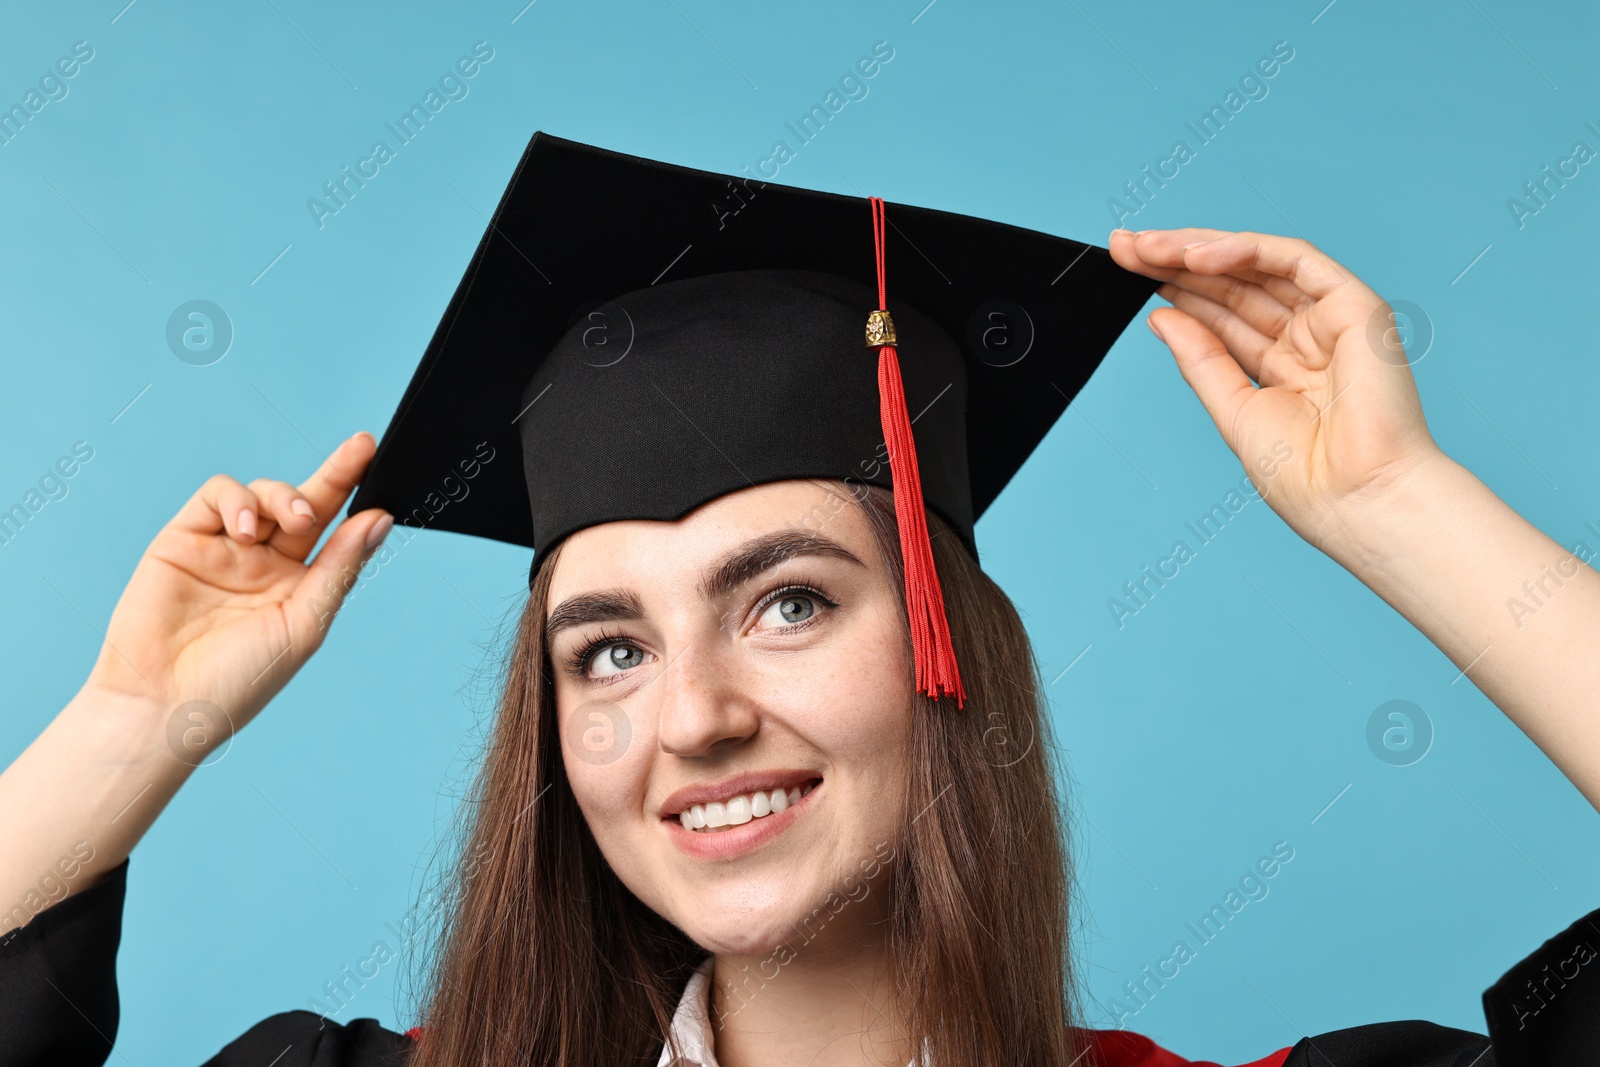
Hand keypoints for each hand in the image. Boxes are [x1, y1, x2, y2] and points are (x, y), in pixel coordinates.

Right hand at [82, 431, 391, 742]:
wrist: (164, 703)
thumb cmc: (239, 679)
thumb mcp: (305, 623)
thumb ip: (340, 567)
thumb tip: (379, 520)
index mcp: (301, 587)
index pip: (336, 532)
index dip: (357, 494)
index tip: (378, 457)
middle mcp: (266, 564)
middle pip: (306, 503)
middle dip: (335, 472)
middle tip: (359, 452)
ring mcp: (225, 549)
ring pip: (264, 492)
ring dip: (285, 495)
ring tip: (291, 522)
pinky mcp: (184, 538)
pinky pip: (217, 495)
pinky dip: (238, 500)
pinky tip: (246, 530)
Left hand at [1109, 228, 1446, 553]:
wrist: (1355, 501)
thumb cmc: (1308, 477)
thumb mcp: (1234, 410)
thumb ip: (1201, 359)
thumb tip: (1161, 317)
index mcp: (1283, 368)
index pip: (1221, 315)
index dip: (1176, 289)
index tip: (1127, 273)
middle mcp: (1308, 338)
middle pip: (1234, 284)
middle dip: (1177, 261)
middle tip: (1124, 248)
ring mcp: (1332, 321)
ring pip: (1259, 266)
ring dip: (1200, 249)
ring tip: (1147, 247)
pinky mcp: (1355, 307)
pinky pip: (1295, 261)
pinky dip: (1245, 250)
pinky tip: (1196, 255)